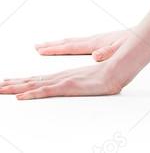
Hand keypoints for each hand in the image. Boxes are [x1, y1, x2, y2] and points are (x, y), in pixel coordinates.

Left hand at [0, 62, 125, 99]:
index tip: (8, 83)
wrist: (120, 70)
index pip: (38, 80)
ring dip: (15, 88)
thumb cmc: (110, 74)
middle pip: (31, 81)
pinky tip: (20, 96)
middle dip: (12, 84)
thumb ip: (83, 82)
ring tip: (0, 89)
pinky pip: (45, 91)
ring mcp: (63, 81)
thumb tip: (72, 84)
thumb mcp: (94, 81)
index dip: (21, 81)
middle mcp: (60, 77)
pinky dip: (31, 93)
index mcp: (65, 76)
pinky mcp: (68, 86)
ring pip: (33, 85)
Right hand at [34, 30, 129, 61]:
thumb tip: (95, 56)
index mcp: (95, 43)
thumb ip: (108, 53)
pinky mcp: (103, 41)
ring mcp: (98, 40)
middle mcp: (93, 40)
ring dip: (60, 44)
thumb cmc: (135, 43)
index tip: (40, 50)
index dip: (54, 49)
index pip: (70, 46)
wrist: (145, 36)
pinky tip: (70, 46)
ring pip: (73, 42)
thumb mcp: (122, 50)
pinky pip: (81, 43)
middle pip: (68, 42)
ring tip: (48, 46)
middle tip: (37, 47)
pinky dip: (71, 44)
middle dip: (52, 45)